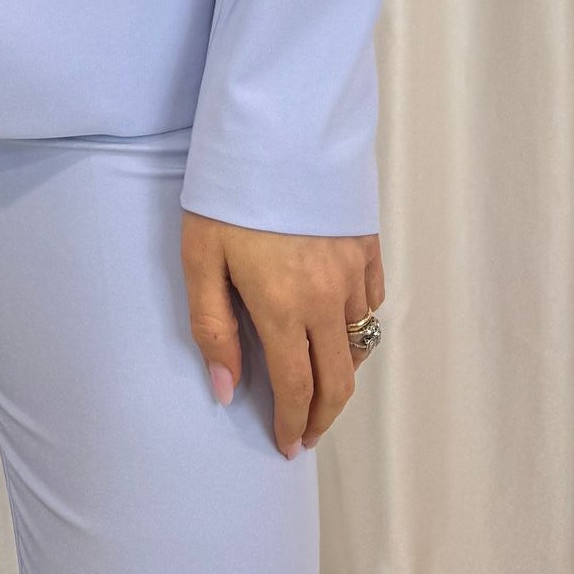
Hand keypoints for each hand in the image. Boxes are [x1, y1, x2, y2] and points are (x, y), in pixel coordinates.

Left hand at [181, 212, 383, 457]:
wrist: (276, 127)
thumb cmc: (228, 193)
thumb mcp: (201, 259)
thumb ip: (213, 329)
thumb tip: (224, 391)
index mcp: (283, 308)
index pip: (297, 389)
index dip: (293, 426)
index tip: (288, 446)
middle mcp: (326, 298)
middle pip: (338, 380)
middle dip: (325, 417)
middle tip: (308, 434)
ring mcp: (352, 270)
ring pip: (358, 342)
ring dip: (341, 372)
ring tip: (319, 382)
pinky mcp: (366, 243)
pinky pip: (372, 300)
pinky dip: (360, 325)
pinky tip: (341, 325)